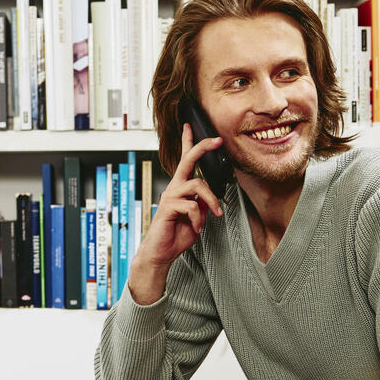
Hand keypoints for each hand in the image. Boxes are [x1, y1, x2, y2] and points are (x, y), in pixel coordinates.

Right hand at [128, 124, 224, 303]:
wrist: (161, 252)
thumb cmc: (177, 234)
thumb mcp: (197, 217)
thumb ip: (202, 204)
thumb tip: (210, 197)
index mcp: (181, 188)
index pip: (184, 161)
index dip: (188, 143)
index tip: (191, 126)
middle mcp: (174, 188)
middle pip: (188, 161)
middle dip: (202, 148)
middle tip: (217, 140)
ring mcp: (170, 196)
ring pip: (198, 186)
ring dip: (211, 201)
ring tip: (214, 215)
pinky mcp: (168, 208)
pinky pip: (191, 206)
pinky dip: (198, 218)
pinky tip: (195, 227)